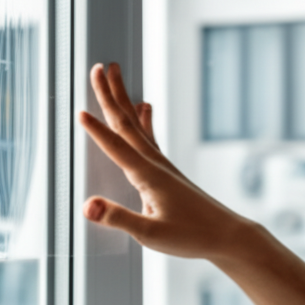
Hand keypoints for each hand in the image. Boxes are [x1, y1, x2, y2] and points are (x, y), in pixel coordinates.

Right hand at [79, 62, 257, 261]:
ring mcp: (161, 163)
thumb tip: (86, 206)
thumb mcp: (149, 234)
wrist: (226, 235)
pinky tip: (145, 106)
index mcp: (146, 175)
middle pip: (125, 122)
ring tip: (115, 74)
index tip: (78, 111)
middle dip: (109, 94)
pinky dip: (144, 118)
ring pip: (135, 123)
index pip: (115, 146)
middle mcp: (153, 162)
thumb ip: (117, 218)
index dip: (96, 130)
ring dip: (122, 97)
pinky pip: (150, 135)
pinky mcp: (166, 169)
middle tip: (97, 67)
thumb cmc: (190, 236)